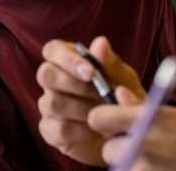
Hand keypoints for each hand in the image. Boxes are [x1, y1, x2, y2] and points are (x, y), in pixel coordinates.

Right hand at [35, 36, 145, 165]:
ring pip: (51, 102)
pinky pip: (56, 129)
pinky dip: (79, 131)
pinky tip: (95, 131)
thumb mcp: (124, 80)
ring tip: (103, 114)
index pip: (52, 50)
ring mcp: (48, 106)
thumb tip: (100, 42)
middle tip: (101, 95)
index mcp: (68, 60)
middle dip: (73, 84)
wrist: (129, 133)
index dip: (67, 59)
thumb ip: (111, 63)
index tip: (91, 72)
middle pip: (45, 74)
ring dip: (81, 109)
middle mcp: (53, 81)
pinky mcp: (50, 131)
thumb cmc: (123, 99)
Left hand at [89, 88, 175, 170]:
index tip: (116, 122)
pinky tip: (164, 169)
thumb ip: (143, 107)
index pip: (97, 118)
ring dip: (132, 164)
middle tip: (145, 146)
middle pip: (107, 149)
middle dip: (121, 147)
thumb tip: (118, 94)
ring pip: (119, 167)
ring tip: (160, 160)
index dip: (106, 119)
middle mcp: (141, 148)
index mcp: (148, 122)